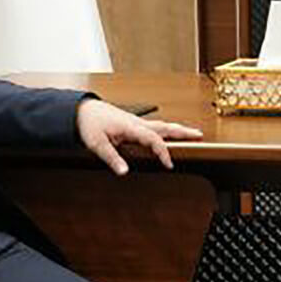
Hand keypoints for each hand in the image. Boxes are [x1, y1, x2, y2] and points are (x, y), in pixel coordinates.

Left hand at [75, 98, 203, 176]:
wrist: (81, 109)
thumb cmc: (88, 124)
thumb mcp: (97, 144)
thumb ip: (112, 158)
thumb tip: (124, 172)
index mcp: (130, 127)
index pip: (153, 140)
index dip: (163, 152)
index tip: (169, 164)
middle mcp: (136, 122)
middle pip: (165, 127)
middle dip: (183, 132)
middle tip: (199, 135)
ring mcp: (136, 121)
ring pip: (161, 125)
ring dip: (177, 129)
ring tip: (191, 133)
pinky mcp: (133, 122)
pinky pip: (154, 126)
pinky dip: (166, 129)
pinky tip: (168, 133)